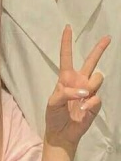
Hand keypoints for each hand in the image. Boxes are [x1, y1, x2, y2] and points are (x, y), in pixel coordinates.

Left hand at [45, 25, 110, 148]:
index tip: (68, 28)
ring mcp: (89, 91)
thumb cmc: (54, 115)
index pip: (66, 57)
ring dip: (90, 87)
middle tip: (107, 37)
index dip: (66, 43)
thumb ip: (65, 93)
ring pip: (97, 78)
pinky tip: (83, 110)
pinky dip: (90, 103)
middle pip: (90, 61)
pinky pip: (97, 97)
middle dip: (99, 49)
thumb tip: (85, 91)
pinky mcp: (96, 103)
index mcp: (65, 78)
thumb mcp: (53, 102)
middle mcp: (79, 81)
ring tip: (81, 99)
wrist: (61, 132)